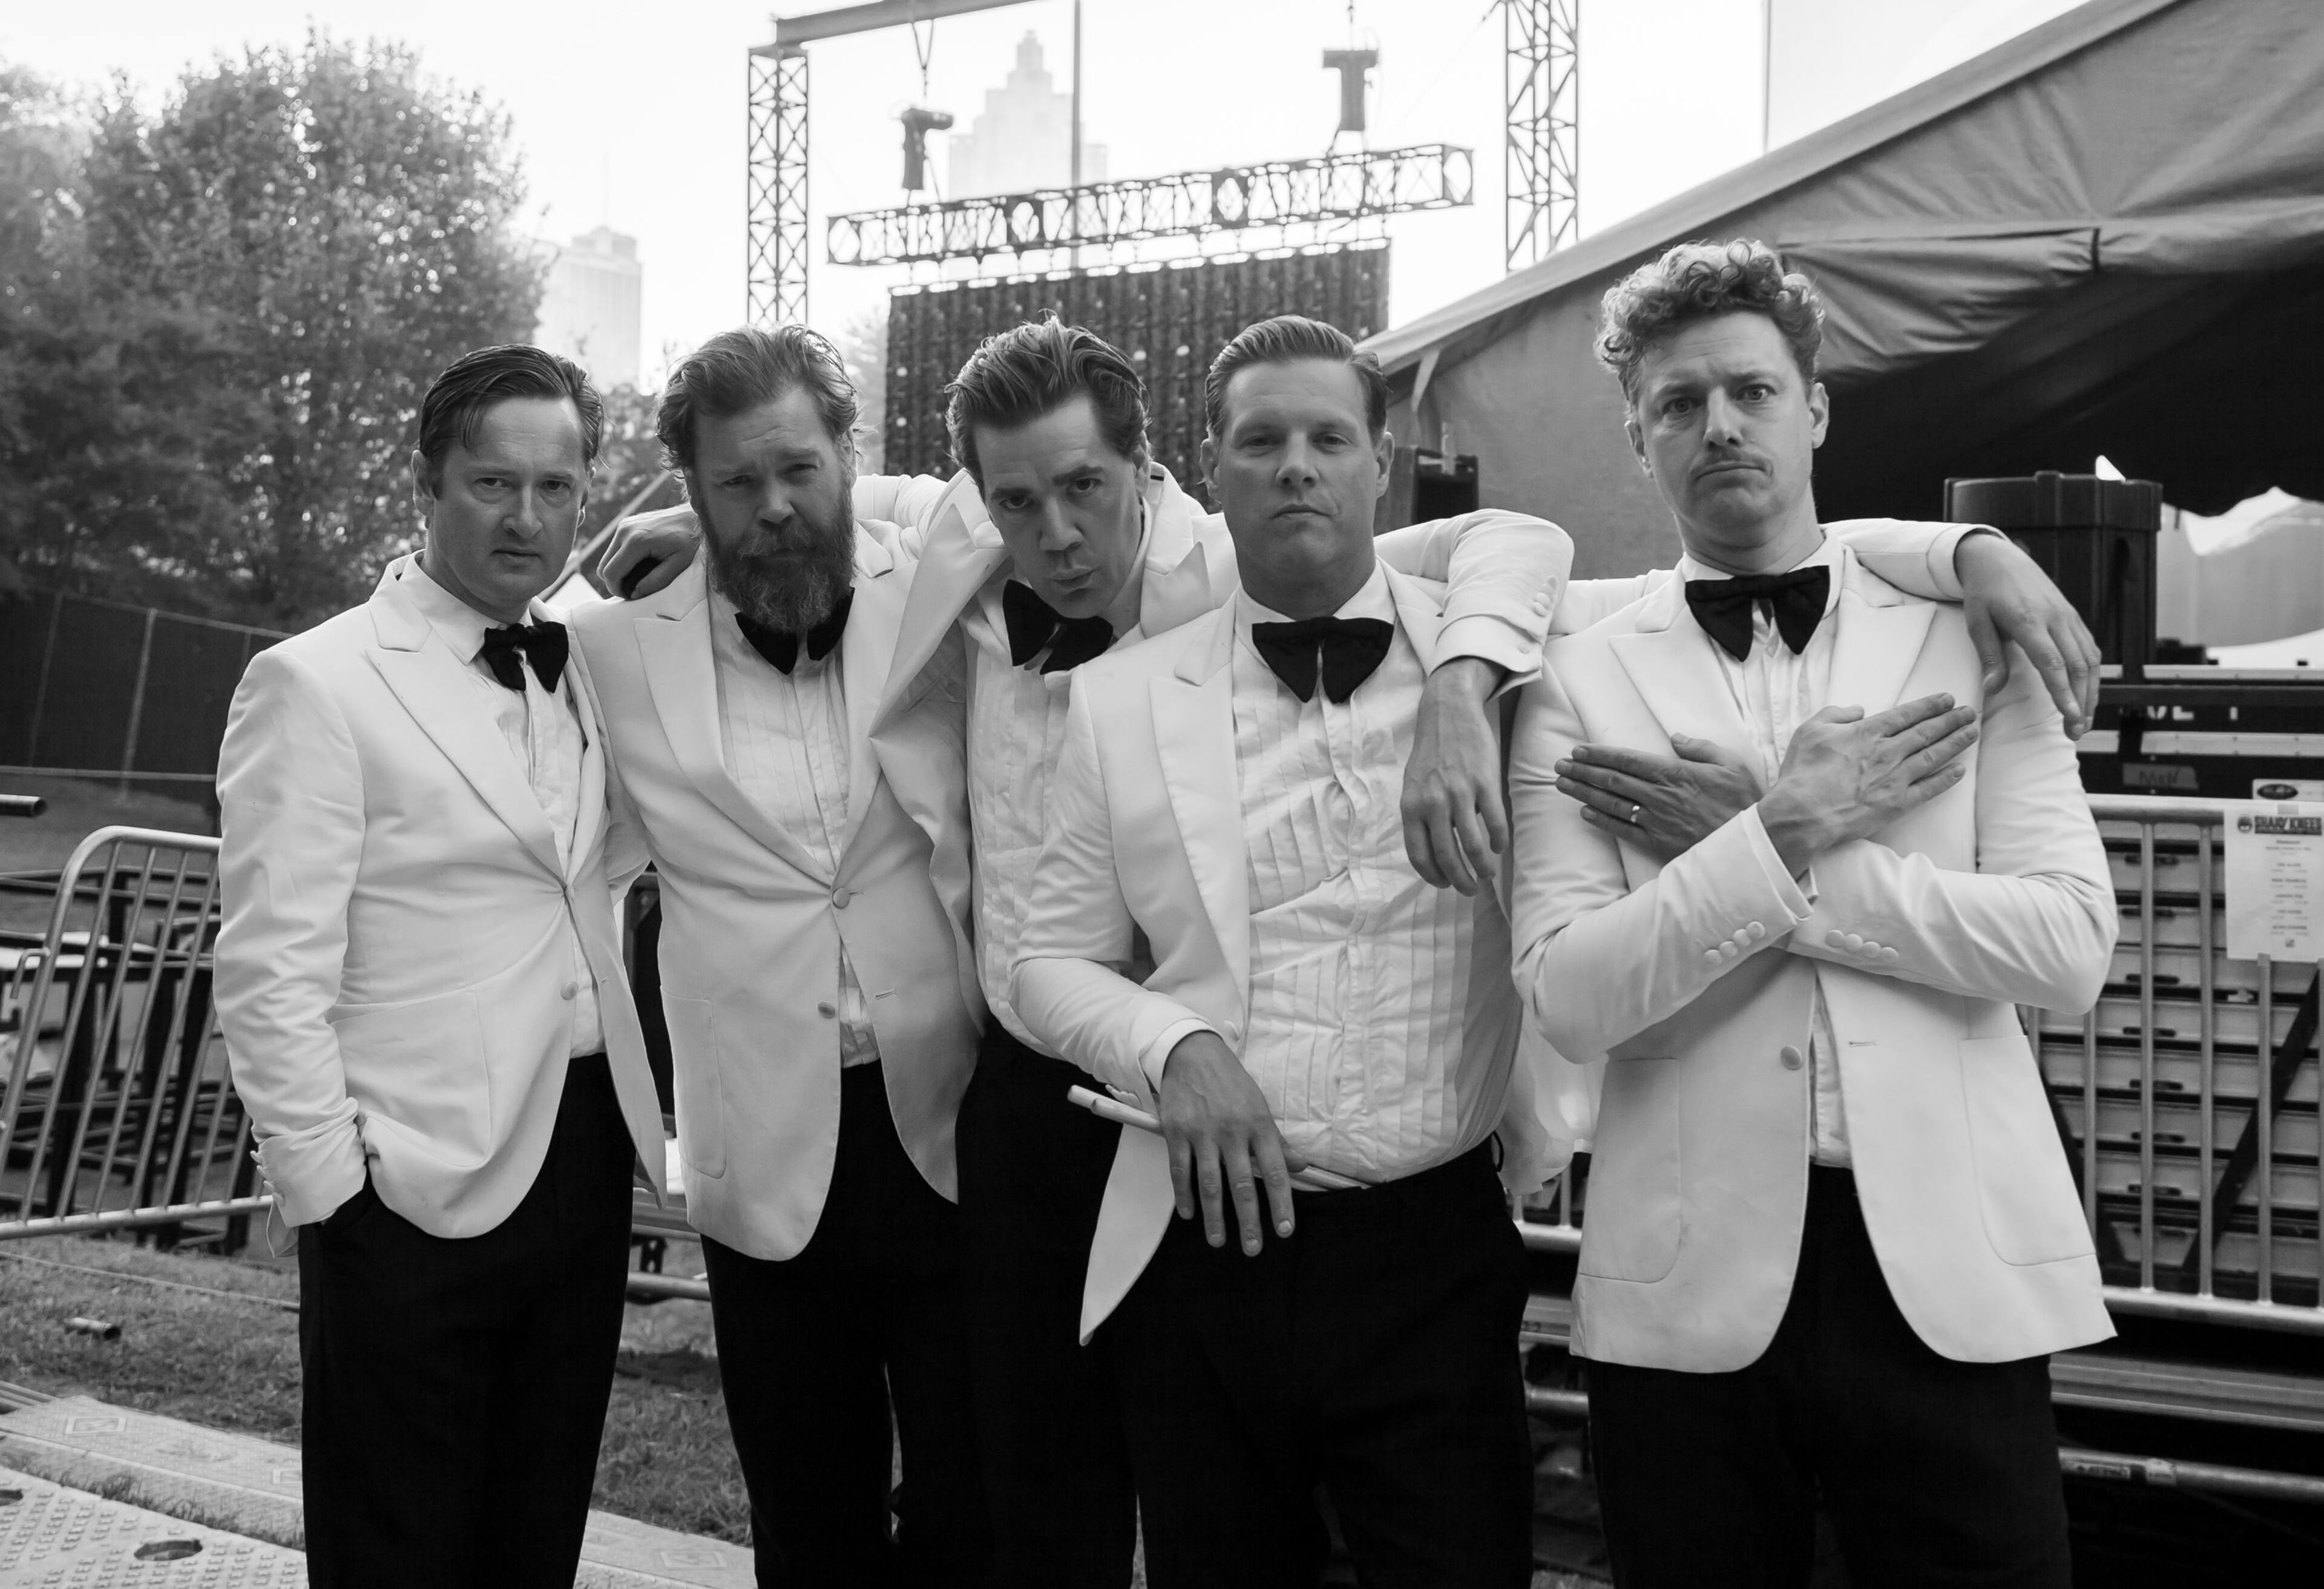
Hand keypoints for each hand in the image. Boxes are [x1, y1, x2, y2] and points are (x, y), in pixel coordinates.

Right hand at [601, 504, 702, 598]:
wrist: (695, 517)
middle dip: (615, 582)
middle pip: (603, 567)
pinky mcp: (626, 524)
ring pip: (606, 558)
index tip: (631, 596)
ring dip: (617, 571)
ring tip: (638, 577)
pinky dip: (621, 560)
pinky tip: (639, 564)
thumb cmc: (691, 541)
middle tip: (634, 589)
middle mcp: (625, 530)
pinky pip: (614, 549)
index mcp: (636, 541)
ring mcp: (624, 525)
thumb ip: (656, 582)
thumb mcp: (678, 565)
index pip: (611, 573)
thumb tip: (634, 593)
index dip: (617, 590)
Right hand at [1157, 1031, 1303, 1253]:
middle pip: (1243, 1184)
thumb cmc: (1231, 1084)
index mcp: (1259, 1125)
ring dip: (1215, 1216)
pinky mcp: (1177, 1132)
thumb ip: (1277, 1141)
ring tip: (1218, 1241)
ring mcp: (1203, 1132)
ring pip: (1210, 1183)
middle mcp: (1233, 1131)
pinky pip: (1180, 1170)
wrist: (1192, 1053)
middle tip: (1253, 1248)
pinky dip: (1184, 1195)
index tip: (1285, 1230)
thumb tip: (1301, 1166)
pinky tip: (1189, 1214)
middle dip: (1249, 1220)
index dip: (1282, 1203)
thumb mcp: (1260, 1107)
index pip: (1276, 1171)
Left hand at [1402, 657, 1508, 894]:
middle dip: (1460, 880)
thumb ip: (1420, 816)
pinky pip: (1495, 823)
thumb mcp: (1413, 785)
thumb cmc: (1431, 752)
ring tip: (1486, 873)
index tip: (1444, 884)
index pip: (1419, 855)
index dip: (1432, 876)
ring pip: (1473, 845)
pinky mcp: (1485, 782)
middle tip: (1469, 889)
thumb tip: (1433, 850)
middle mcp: (1433, 803)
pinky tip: (1500, 847)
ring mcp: (1460, 793)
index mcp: (1411, 806)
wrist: (1448, 711)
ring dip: (1482, 867)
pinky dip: (1498, 842)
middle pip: (1447, 857)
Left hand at [1556, 735, 1762, 858]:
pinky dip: (1602, 821)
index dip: (1600, 755)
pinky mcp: (1659, 844)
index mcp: (1675, 774)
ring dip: (1584, 793)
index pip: (1628, 761)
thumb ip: (1700, 749)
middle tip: (1559, 765)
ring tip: (1562, 785)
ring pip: (1612, 804)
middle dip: (1583, 772)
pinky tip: (1585, 813)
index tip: (1579, 751)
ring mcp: (1657, 822)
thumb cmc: (1746, 802)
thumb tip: (1675, 738)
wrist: (1756, 844)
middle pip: (1612, 781)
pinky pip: (1623, 831)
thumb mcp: (1731, 765)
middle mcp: (1660, 797)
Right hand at [1757, 694, 1978, 873]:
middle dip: (1951, 720)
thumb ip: (1835, 714)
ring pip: (1933, 756)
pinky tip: (1959, 771)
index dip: (1929, 705)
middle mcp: (1887, 752)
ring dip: (1956, 743)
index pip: (1906, 714)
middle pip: (1926, 732)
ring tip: (1973, 732)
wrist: (1803, 814)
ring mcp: (1896, 779)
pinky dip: (1946, 779)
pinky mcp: (1898, 804)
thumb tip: (1858, 710)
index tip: (1947, 699)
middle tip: (1969, 712)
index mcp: (1867, 733)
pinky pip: (1929, 789)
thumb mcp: (1809, 731)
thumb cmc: (1802, 773)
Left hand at [1954, 531, 2099, 737]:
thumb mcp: (1976, 622)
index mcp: (2029, 620)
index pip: (2052, 662)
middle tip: (2075, 732)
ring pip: (2090, 659)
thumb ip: (1990, 656)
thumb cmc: (1983, 591)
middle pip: (2077, 665)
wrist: (1999, 557)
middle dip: (2080, 701)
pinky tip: (2087, 694)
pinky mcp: (2073, 617)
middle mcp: (2056, 618)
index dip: (2063, 691)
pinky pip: (2089, 648)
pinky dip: (2092, 674)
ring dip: (2090, 692)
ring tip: (2082, 721)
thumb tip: (1992, 689)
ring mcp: (2068, 616)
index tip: (2070, 716)